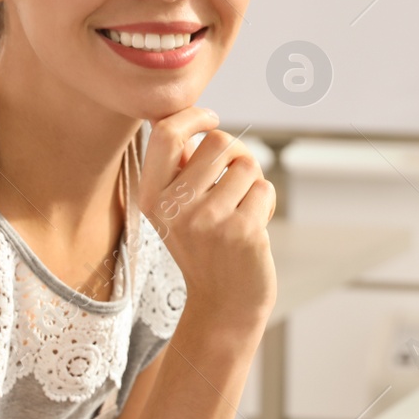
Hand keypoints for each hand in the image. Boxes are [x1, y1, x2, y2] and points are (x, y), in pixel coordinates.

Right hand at [140, 108, 276, 332]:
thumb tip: (192, 119)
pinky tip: (254, 227)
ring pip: (246, 165)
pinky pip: (264, 188)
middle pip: (217, 142)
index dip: (192, 116)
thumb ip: (180, 169)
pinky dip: (266, 202)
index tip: (210, 118)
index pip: (165, 134)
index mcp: (151, 197)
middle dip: (236, 153)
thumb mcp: (175, 211)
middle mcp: (174, 207)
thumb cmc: (205, 247)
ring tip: (242, 211)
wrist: (224, 302)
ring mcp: (208, 220)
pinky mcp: (242, 230)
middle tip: (236, 177)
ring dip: (252, 183)